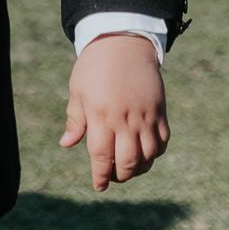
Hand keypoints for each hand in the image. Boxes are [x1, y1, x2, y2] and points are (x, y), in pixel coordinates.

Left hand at [59, 33, 168, 190]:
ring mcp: (146, 117)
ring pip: (148, 156)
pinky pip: (162, 142)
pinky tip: (146, 154)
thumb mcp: (77, 90)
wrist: (123, 43)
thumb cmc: (93, 67)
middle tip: (113, 177)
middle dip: (120, 176)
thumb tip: (66, 144)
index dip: (101, 175)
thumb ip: (75, 119)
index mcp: (100, 116)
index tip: (99, 186)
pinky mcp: (160, 111)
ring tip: (129, 169)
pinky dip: (155, 154)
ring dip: (139, 168)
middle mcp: (125, 120)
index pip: (101, 156)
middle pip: (127, 162)